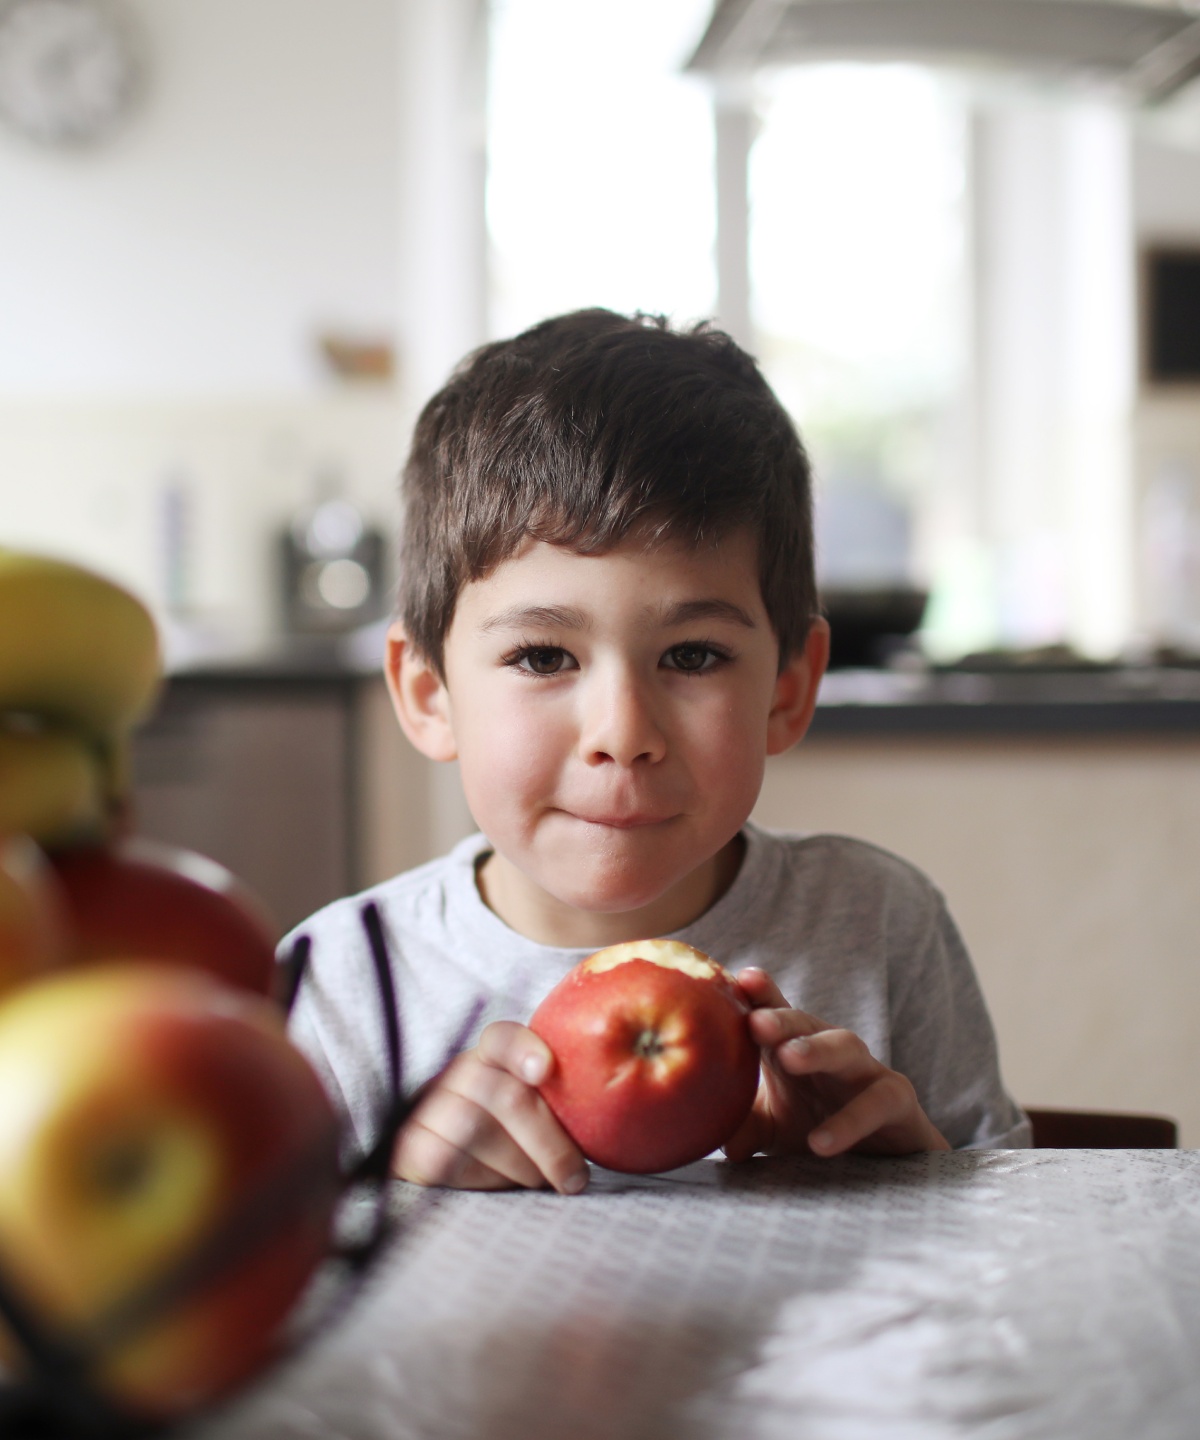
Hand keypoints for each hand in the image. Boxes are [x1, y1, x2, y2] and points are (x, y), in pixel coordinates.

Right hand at [391, 1021, 589, 1193]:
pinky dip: (482, 1179)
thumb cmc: (510, 1134)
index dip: (524, 1050)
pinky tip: (501, 1187)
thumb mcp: (536, 1108)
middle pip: (504, 1096)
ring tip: (538, 1182)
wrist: (439, 1153)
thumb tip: (618, 1117)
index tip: (544, 1071)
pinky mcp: (409, 1145)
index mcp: (492, 1056)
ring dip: (518, 1166)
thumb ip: (562, 1102)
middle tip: (573, 1178)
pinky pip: (444, 1161)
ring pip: (475, 1130)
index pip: (503, 1038)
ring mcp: (430, 1107)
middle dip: (547, 1143)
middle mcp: (459, 1074)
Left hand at [723, 968, 948, 1159]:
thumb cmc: (816, 1128)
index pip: (773, 1014)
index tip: (742, 979)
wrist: (881, 1162)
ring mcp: (865, 1070)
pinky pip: (877, 1103)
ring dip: (818, 1049)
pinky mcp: (897, 1100)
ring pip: (846, 1048)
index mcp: (794, 1047)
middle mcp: (830, 1050)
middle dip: (781, 1018)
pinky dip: (850, 1121)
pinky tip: (820, 1142)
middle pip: (805, 1023)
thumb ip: (747, 1128)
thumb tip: (722, 1144)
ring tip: (789, 1057)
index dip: (759, 994)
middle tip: (756, 1022)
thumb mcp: (773, 1130)